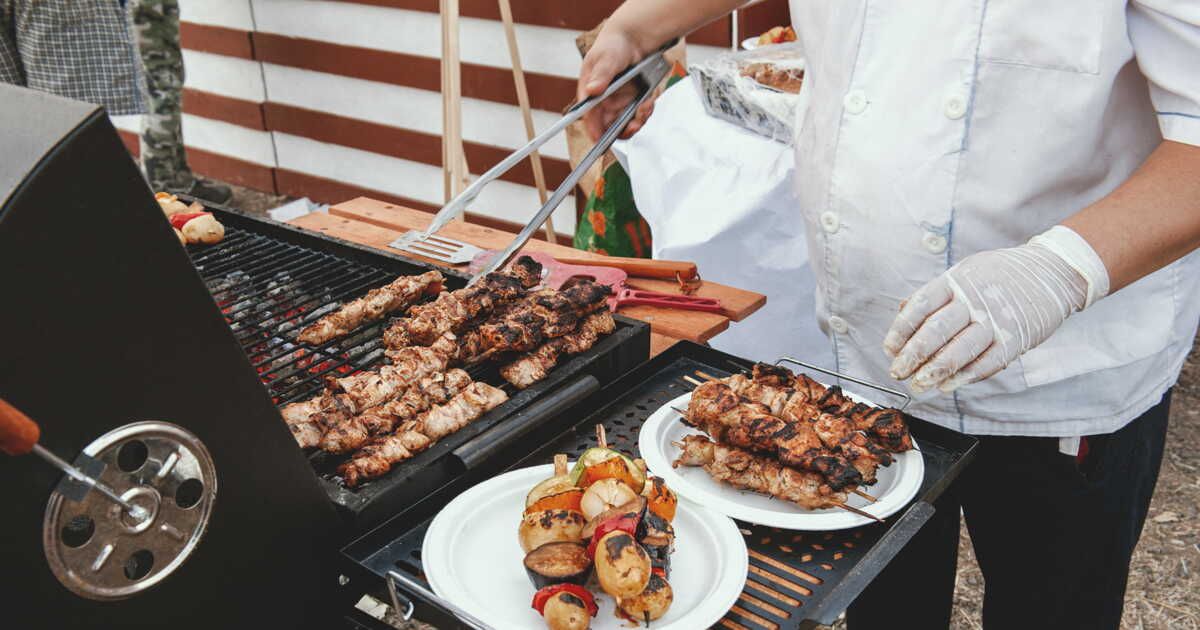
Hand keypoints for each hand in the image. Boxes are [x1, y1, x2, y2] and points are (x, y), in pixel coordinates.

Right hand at [577, 28, 655, 141]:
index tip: (601, 141)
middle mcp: (603, 102)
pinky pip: (639, 115)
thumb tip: (592, 90)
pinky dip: (646, 111)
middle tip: (634, 124)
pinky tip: (650, 100)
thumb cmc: (613, 45)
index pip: (588, 118)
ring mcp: (619, 103)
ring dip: (637, 121)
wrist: (633, 38)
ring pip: (626, 124)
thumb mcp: (606, 58)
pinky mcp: (633, 102)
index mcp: (590, 94)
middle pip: (609, 128)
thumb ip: (601, 75)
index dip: (594, 131)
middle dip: (623, 130)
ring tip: (646, 106)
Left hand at [883, 232, 1098, 392]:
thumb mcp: (965, 272)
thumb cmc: (1000, 275)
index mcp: (957, 280)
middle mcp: (975, 298)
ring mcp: (997, 319)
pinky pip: (989, 361)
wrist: (1052, 271)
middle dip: (913, 355)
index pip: (921, 306)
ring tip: (919, 384)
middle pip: (937, 329)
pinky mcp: (1017, 337)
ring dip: (936, 370)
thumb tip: (902, 311)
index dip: (901, 330)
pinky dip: (967, 375)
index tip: (889, 349)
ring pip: (961, 348)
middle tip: (898, 373)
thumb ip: (936, 293)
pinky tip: (949, 385)